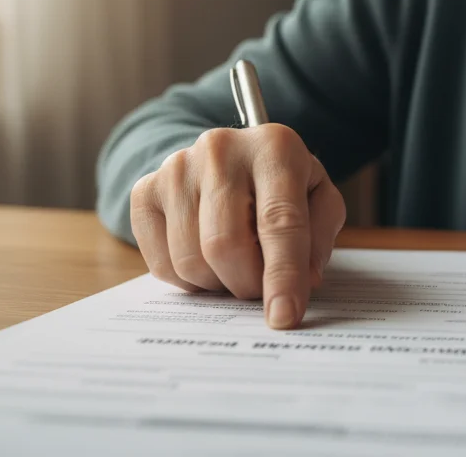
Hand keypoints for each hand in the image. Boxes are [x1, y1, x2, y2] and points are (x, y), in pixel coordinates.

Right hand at [129, 124, 345, 329]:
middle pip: (225, 244)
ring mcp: (177, 168)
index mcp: (275, 148)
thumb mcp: (320, 199)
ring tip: (236, 267)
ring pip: (191, 260)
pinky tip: (208, 261)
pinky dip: (189, 281)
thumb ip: (319, 236)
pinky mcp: (145, 190)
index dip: (282, 275)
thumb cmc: (283, 184)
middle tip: (260, 288)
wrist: (233, 156)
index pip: (279, 221)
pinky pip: (161, 264)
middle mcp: (221, 150)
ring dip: (219, 284)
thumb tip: (305, 280)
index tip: (284, 317)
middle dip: (247, 284)